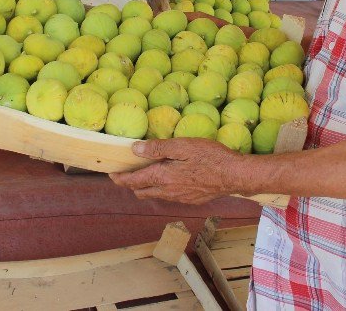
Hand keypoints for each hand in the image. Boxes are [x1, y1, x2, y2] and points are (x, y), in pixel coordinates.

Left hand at [110, 138, 243, 203]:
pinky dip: (162, 189)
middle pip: (141, 192)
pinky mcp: (190, 200)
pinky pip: (169, 197)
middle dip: (131, 184)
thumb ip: (157, 148)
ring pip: (155, 196)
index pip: (134, 181)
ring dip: (146, 187)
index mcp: (163, 177)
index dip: (120, 178)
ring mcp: (180, 198)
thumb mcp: (182, 146)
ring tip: (145, 175)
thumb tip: (135, 149)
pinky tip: (169, 179)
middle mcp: (168, 191)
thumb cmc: (210, 157)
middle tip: (127, 173)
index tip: (111, 174)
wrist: (234, 176)